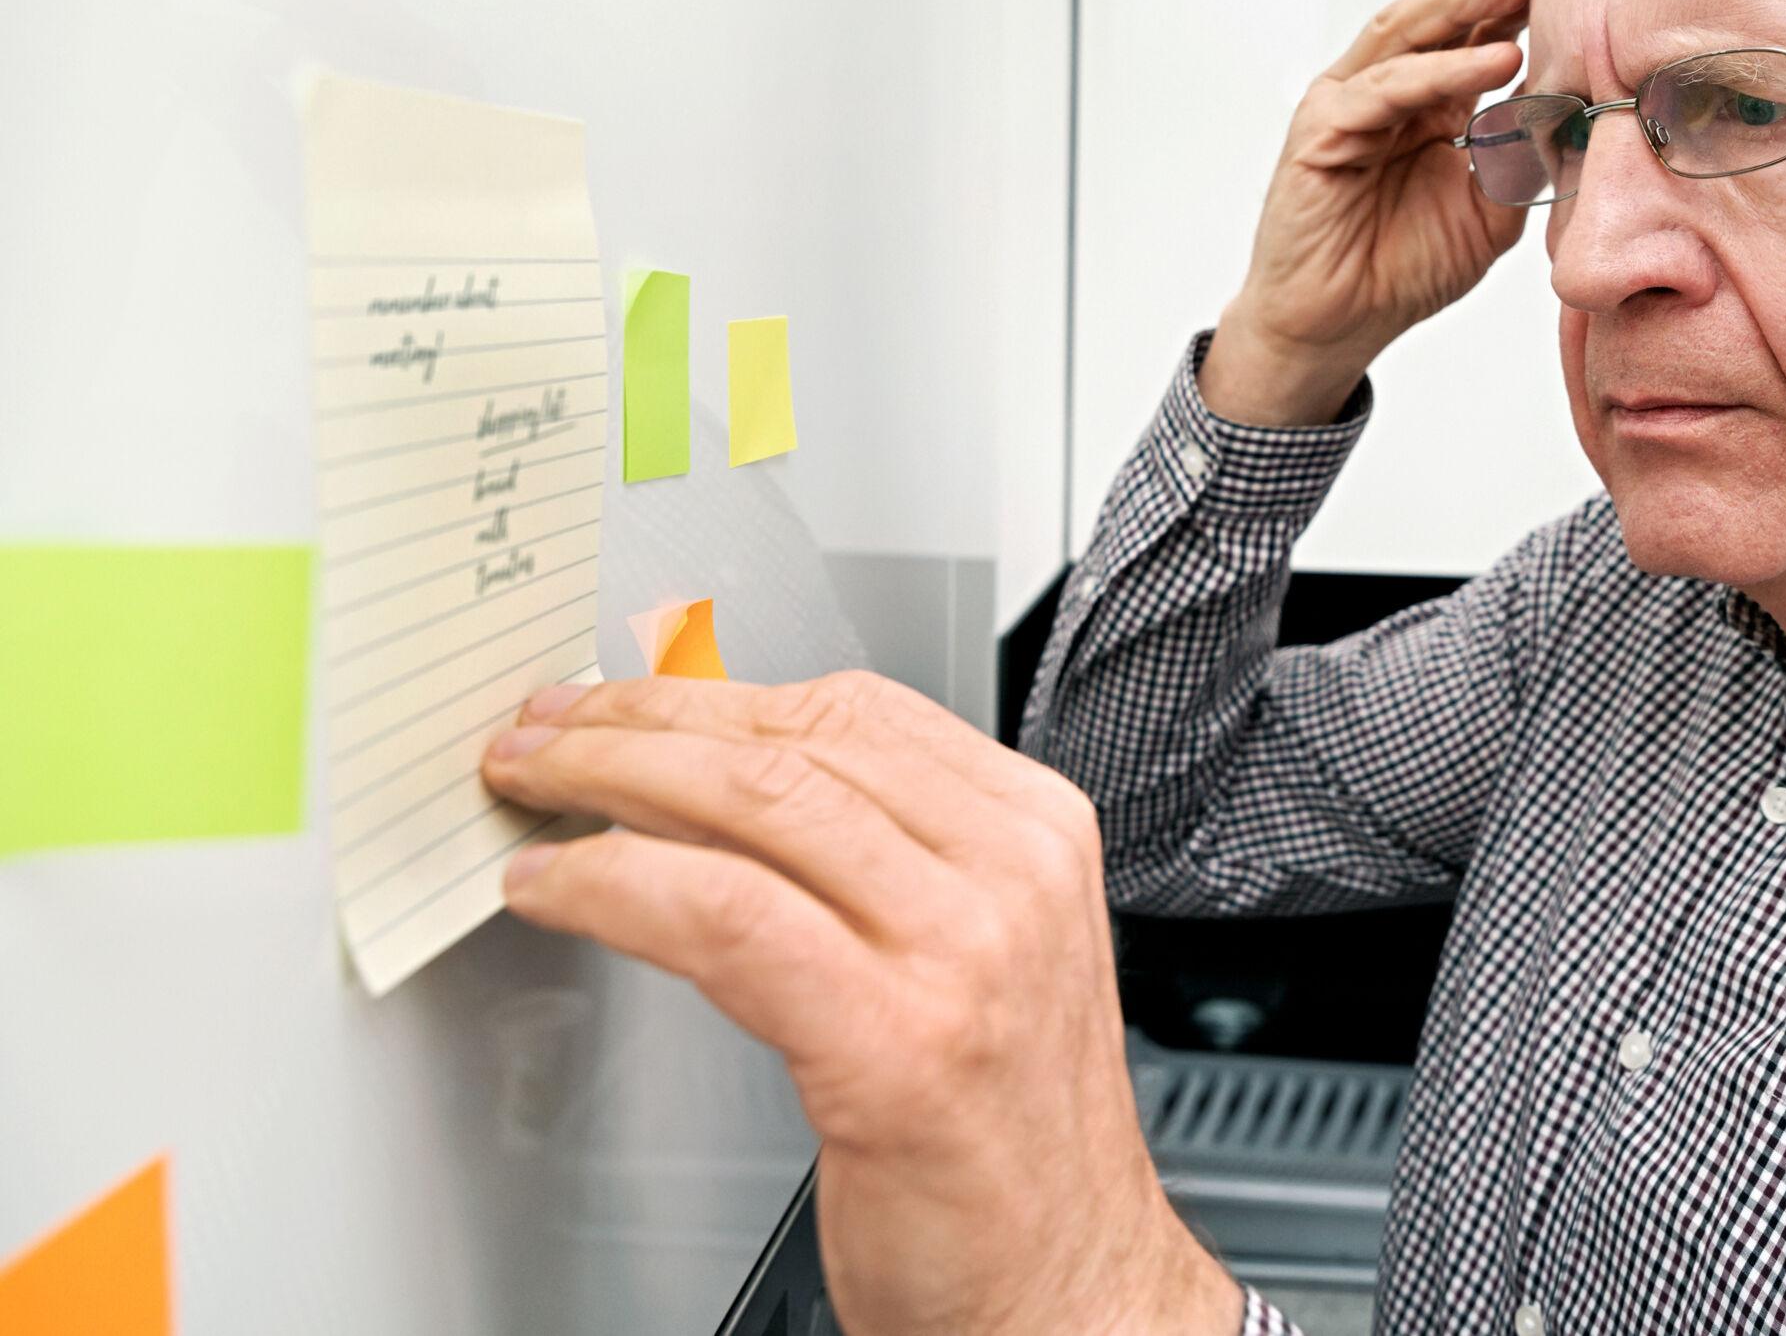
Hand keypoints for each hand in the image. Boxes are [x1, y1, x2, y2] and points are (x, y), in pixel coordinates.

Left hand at [479, 671, 1239, 1335]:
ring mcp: (965, 953)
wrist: (1068, 1290)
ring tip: (534, 793)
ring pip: (755, 805)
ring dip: (610, 782)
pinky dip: (615, 887)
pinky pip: (724, 915)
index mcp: (1038, 834)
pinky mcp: (897, 1045)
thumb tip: (717, 786)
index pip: (857, 709)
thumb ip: (883, 864)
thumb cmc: (1006, 1144)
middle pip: (797, 742)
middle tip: (547, 730)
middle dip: (642, 719)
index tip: (624, 701)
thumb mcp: (977, 956)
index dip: (713, 692)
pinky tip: (558, 889)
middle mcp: (1013, 874)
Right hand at [1201, 0, 1540, 425]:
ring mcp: (1349, 103)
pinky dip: (1440, 72)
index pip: (1477, 22)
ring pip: (1409, 31)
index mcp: (1428, 95)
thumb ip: (1525, 159)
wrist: (1335, 327)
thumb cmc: (1402, 267)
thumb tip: (1583, 114)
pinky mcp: (1321, 133)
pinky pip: (1386, 90)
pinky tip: (1493, 60)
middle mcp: (1385, 85)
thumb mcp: (1490, 210)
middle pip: (1442, 5)